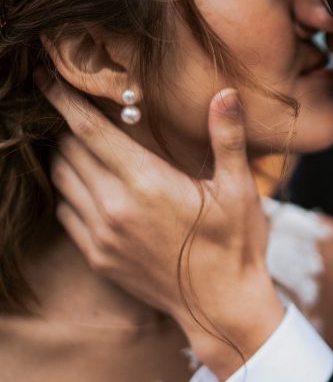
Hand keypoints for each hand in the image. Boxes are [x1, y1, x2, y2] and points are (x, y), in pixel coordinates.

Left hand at [41, 76, 283, 379]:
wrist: (222, 306)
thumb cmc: (236, 245)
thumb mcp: (239, 189)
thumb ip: (227, 138)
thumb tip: (226, 93)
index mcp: (146, 185)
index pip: (89, 131)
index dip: (64, 99)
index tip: (45, 75)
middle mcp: (114, 209)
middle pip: (67, 152)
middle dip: (66, 125)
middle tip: (73, 106)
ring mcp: (102, 237)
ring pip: (61, 182)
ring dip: (65, 157)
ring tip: (78, 141)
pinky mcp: (99, 258)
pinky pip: (67, 213)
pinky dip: (70, 192)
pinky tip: (90, 185)